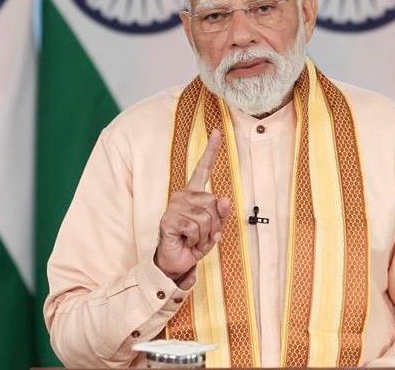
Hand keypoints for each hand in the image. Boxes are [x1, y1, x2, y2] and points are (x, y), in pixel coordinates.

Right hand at [155, 129, 231, 287]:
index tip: (216, 132)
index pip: (203, 168)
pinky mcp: (169, 219)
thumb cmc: (194, 243)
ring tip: (193, 239)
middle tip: (202, 235)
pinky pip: (196, 227)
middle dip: (215, 224)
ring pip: (207, 217)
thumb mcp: (213, 229)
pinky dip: (196, 240)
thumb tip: (224, 198)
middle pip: (214, 203)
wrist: (176, 262)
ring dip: (206, 235)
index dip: (211, 150)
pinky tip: (185, 241)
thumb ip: (221, 214)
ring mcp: (175, 206)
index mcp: (195, 193)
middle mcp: (183, 195)